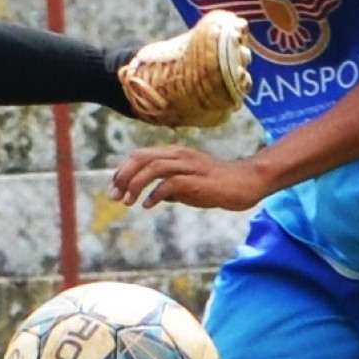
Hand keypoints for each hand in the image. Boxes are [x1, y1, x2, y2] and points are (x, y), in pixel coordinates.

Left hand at [111, 145, 269, 211]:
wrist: (245, 183)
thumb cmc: (215, 185)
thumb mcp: (186, 184)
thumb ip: (168, 186)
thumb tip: (149, 196)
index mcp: (173, 153)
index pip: (139, 155)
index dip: (122, 170)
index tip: (113, 189)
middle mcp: (179, 155)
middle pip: (142, 158)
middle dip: (123, 176)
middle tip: (114, 196)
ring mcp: (189, 165)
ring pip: (153, 167)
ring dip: (135, 185)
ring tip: (128, 202)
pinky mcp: (198, 180)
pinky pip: (170, 183)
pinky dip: (155, 194)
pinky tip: (148, 205)